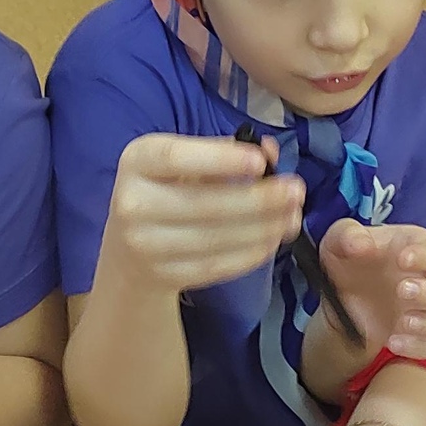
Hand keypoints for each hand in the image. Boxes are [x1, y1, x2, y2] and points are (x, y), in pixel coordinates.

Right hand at [98, 134, 299, 297]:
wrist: (128, 249)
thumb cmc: (166, 191)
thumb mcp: (185, 162)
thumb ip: (226, 152)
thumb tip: (270, 151)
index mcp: (138, 161)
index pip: (177, 158)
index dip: (220, 160)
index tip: (261, 162)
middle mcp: (132, 203)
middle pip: (204, 204)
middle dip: (258, 200)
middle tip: (297, 192)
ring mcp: (145, 244)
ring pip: (215, 239)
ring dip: (263, 228)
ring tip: (293, 217)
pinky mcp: (163, 275)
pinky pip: (215, 266)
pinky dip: (250, 254)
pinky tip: (272, 240)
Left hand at [318, 219, 425, 360]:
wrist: (340, 301)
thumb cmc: (347, 263)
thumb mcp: (338, 242)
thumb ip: (346, 235)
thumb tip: (359, 243)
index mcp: (417, 249)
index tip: (402, 260)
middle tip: (402, 292)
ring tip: (402, 322)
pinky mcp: (423, 335)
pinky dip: (419, 346)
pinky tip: (393, 341)